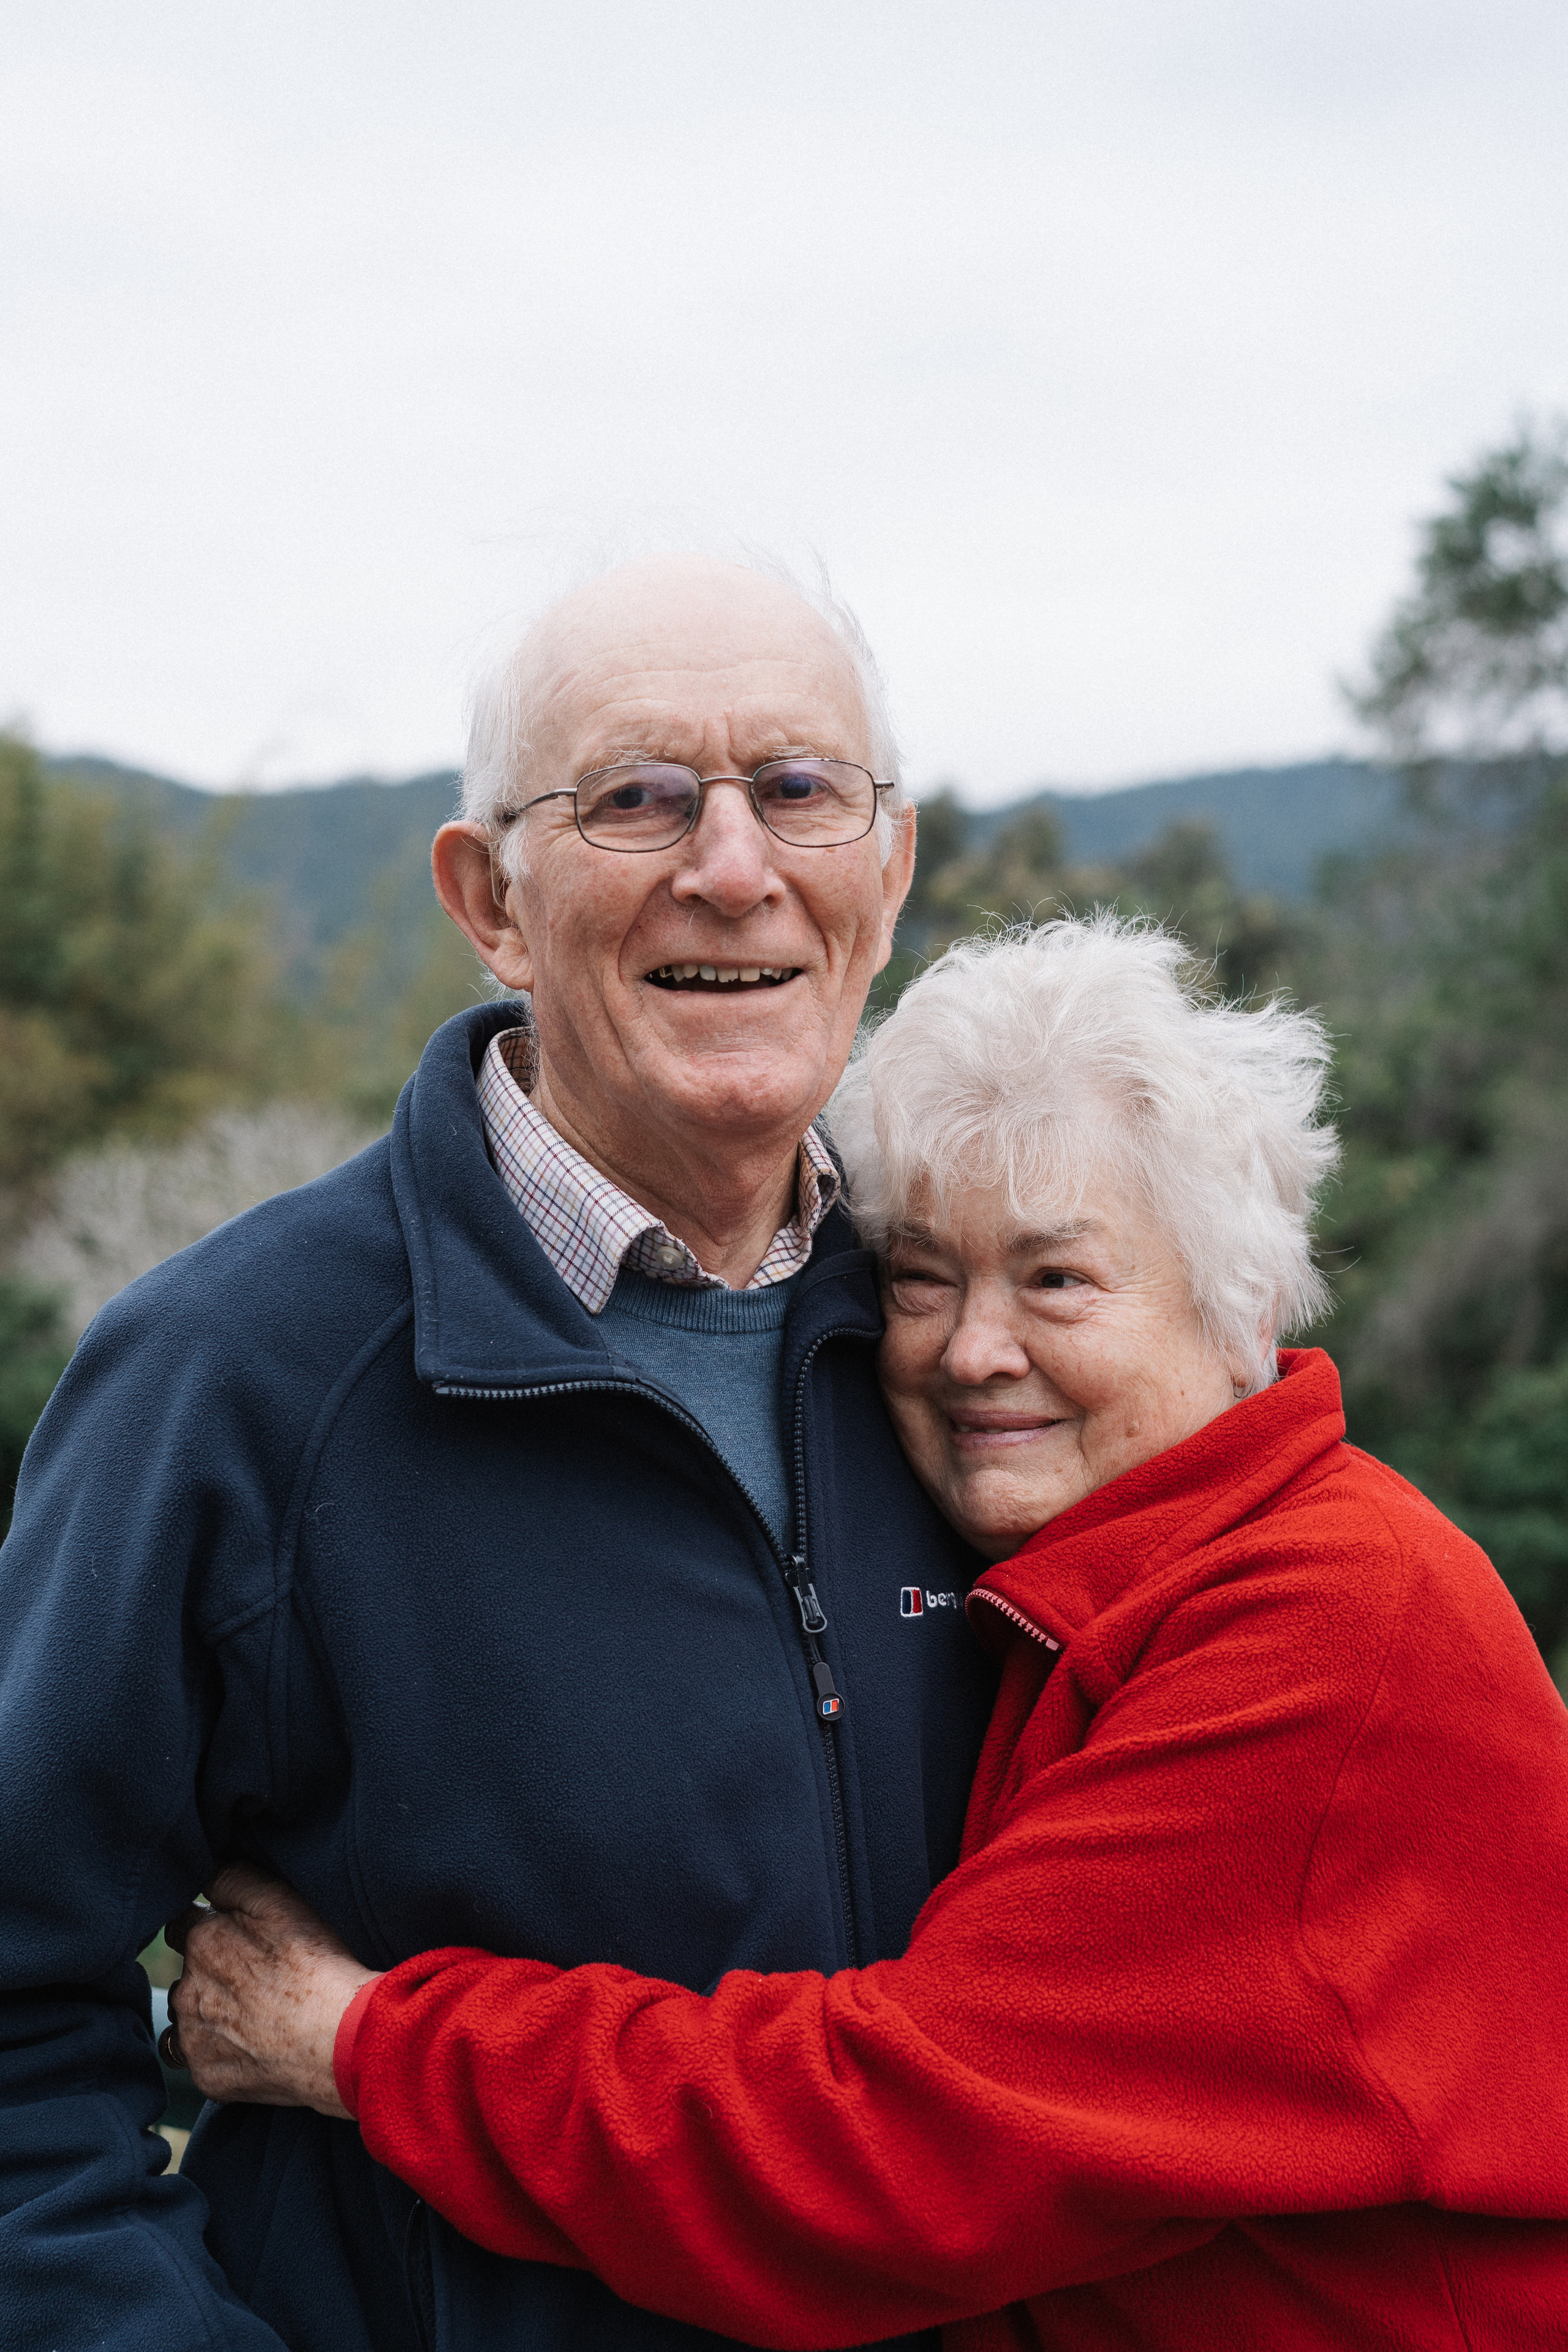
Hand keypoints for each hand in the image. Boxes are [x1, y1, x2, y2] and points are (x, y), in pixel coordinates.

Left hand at [164, 1862, 378, 2118]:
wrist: (338, 2038)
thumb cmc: (315, 1962)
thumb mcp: (280, 1900)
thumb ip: (233, 1878)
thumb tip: (206, 1869)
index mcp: (202, 1941)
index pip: (181, 1923)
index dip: (207, 1925)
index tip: (233, 1934)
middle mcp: (186, 1990)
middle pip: (186, 1972)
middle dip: (208, 1971)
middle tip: (254, 1977)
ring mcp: (193, 2036)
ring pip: (186, 2017)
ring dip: (207, 2012)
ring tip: (253, 2014)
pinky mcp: (205, 2075)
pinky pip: (196, 2058)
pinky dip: (215, 2050)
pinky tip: (250, 2046)